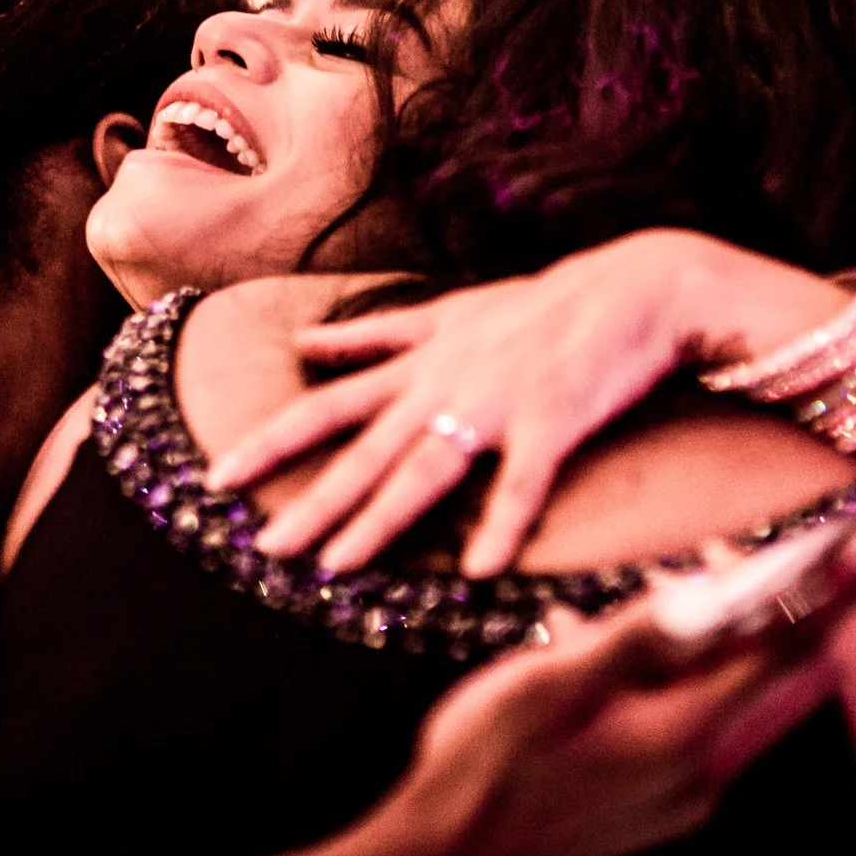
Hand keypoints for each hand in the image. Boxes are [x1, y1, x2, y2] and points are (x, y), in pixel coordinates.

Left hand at [210, 229, 842, 576]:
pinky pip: (523, 481)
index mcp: (422, 359)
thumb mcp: (450, 310)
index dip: (273, 440)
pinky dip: (501, 522)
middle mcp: (446, 380)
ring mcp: (497, 401)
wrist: (637, 287)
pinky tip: (480, 569)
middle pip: (364, 449)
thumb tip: (309, 346)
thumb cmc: (546, 305)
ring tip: (335, 569)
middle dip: (310, 501)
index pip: (329, 404)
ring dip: (378, 522)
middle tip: (260, 547)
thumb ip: (378, 335)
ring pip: (424, 470)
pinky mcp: (553, 420)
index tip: (218, 476)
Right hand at [387, 595, 837, 855]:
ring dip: (765, 624)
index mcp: (685, 729)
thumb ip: (631, 640)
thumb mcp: (545, 687)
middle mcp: (706, 763)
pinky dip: (711, 660)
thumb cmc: (485, 768)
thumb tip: (712, 592)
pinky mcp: (661, 794)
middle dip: (836, 590)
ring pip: (752, 685)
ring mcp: (687, 785)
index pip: (798, 638)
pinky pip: (707, 710)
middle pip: (796, 661)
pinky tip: (651, 633)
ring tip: (753, 564)